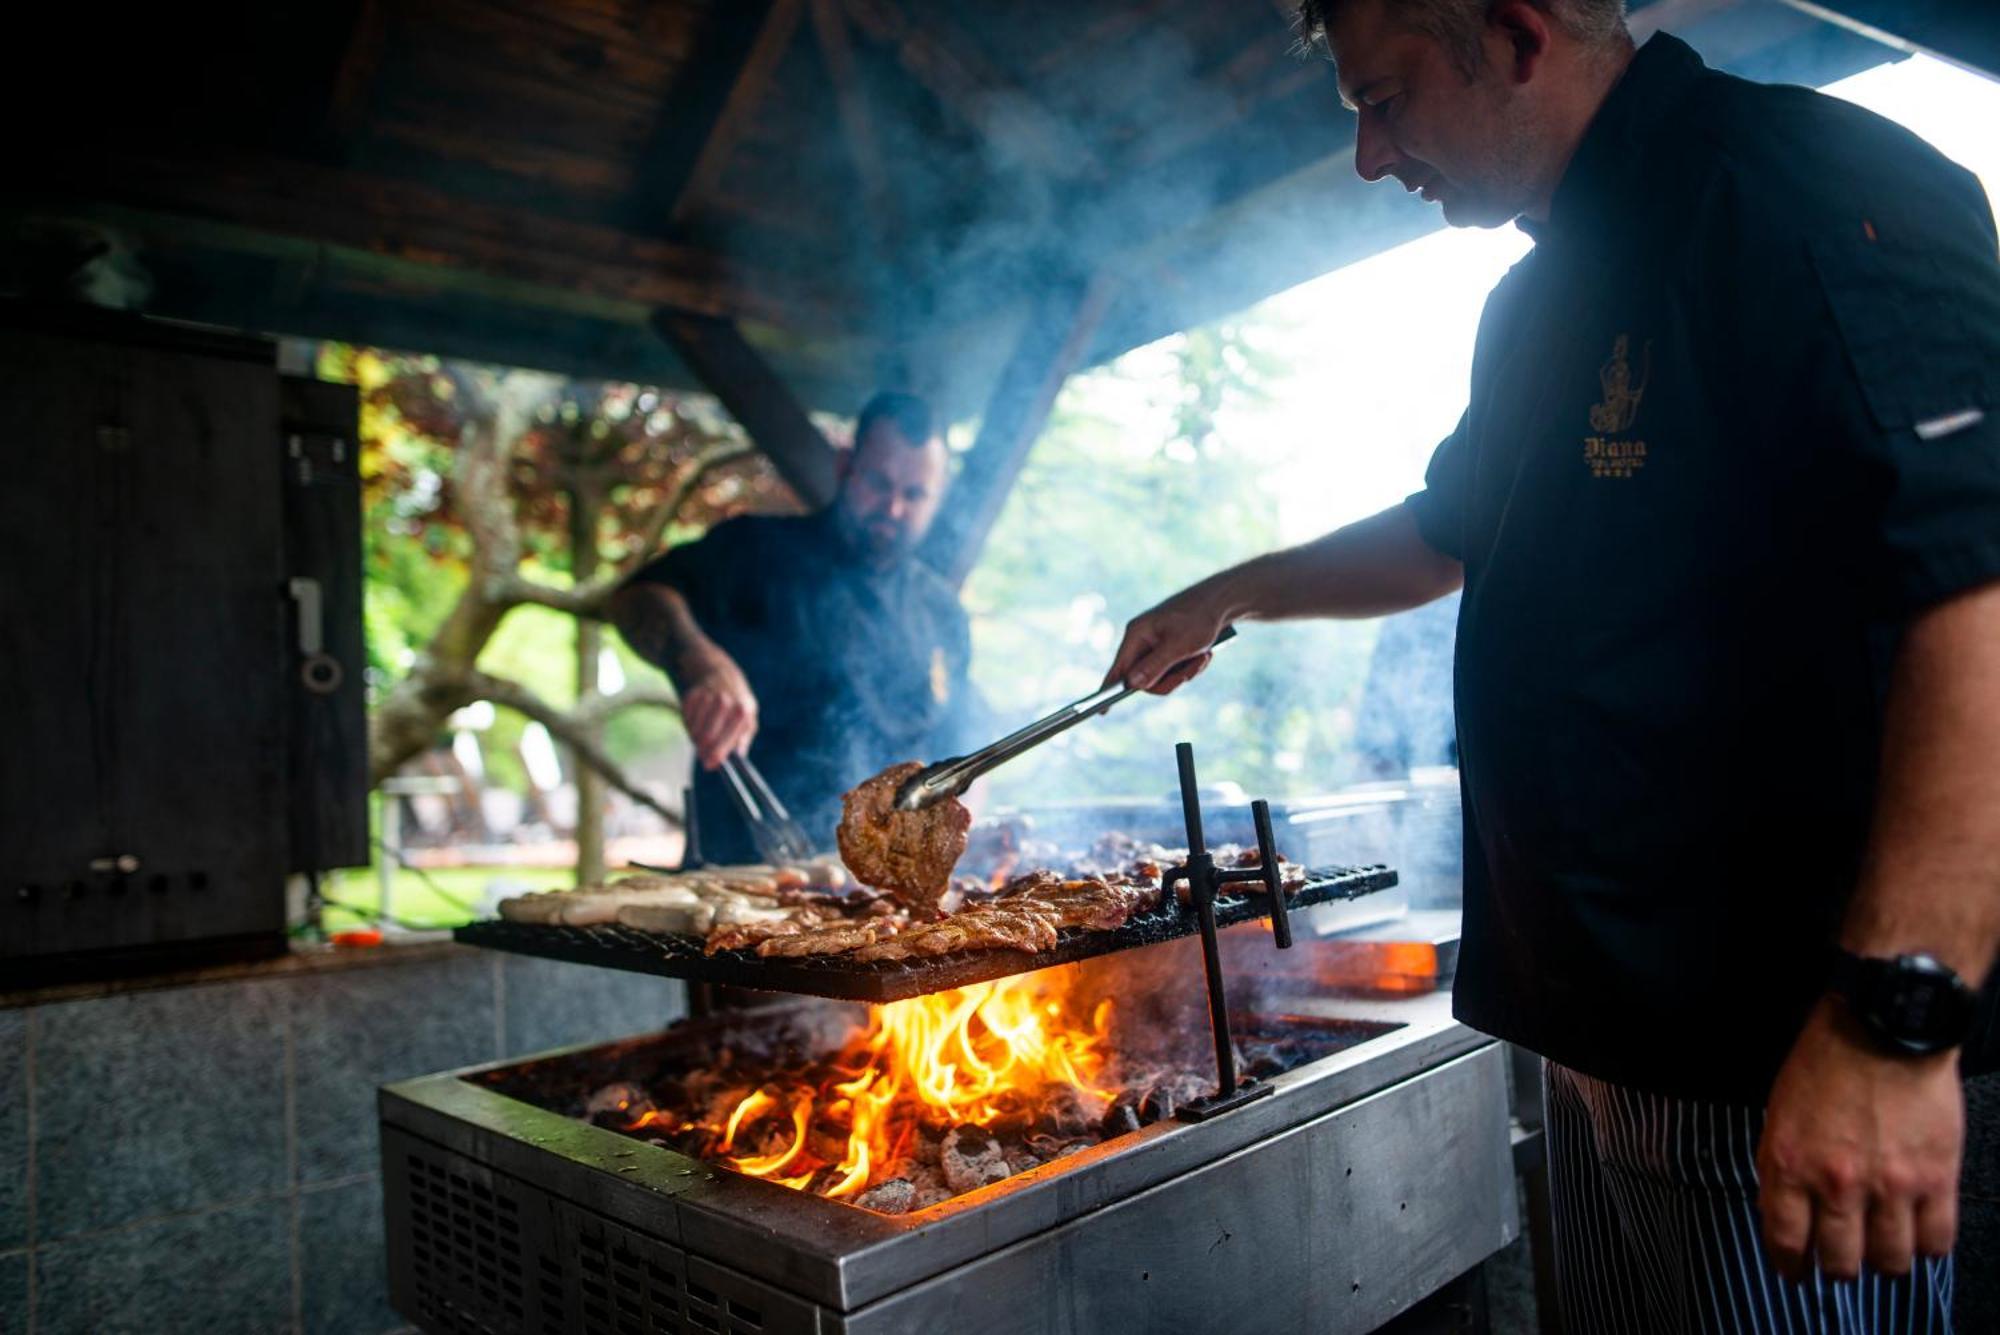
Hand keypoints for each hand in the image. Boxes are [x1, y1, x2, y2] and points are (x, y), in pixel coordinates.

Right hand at [678, 650, 757, 769]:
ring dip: (695, 738)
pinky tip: (696, 721)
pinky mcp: (693, 694)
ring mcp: (708, 697)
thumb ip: (743, 739)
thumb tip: (737, 761)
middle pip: (707, 738)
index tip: (708, 765)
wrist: (719, 671)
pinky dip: (689, 725)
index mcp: (742, 712)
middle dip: (703, 750)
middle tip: (702, 754)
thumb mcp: (748, 716)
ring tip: (701, 736)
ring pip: (694, 730)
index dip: (716, 756)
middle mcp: (725, 703)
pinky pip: (686, 719)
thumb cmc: (737, 701)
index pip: (726, 740)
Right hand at [1103, 584, 1232, 694]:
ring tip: (1203, 656)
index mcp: (1137, 635)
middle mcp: (1141, 641)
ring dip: (1185, 672)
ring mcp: (1154, 646)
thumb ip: (1155, 666)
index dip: (1109, 691)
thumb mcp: (1178, 645)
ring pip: (1162, 677)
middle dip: (1172, 679)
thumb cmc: (1198, 619)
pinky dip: (1190, 667)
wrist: (1219, 603)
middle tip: (1192, 668)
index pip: (1118, 669)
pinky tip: (1203, 654)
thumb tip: (1132, 685)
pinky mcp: (1166, 650)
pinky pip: (1173, 671)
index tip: (1102, 712)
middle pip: (1145, 679)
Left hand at [1756, 996, 1961, 1279]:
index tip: (1795, 1273)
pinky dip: (1926, 1248)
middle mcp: (1839, 1184)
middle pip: (1840, 1262)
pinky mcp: (1936, 1179)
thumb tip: (1782, 1214)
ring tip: (1881, 1250)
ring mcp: (1891, 1186)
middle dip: (1837, 1269)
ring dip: (1883, 1263)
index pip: (1786, 1241)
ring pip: (1889, 1261)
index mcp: (1791, 1166)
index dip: (1790, 1266)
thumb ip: (1779, 1168)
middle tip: (1841, 1262)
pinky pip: (1936, 1241)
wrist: (1881, 1030)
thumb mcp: (1779, 1115)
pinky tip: (1917, 1237)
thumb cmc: (1825, 1065)